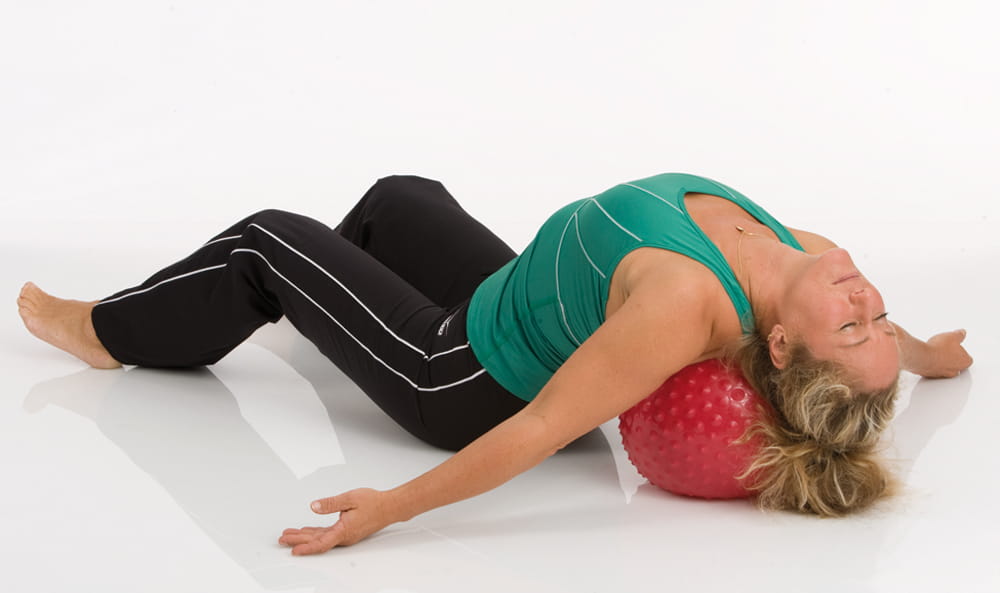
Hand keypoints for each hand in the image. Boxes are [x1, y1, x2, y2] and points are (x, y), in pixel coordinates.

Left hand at [278, 488, 394, 554]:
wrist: (389, 507)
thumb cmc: (373, 502)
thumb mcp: (350, 498)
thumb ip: (330, 503)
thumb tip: (314, 506)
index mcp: (344, 530)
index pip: (321, 543)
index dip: (305, 547)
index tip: (293, 549)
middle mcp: (343, 536)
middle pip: (317, 542)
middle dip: (298, 541)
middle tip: (283, 539)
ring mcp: (345, 535)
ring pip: (320, 538)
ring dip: (304, 537)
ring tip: (289, 535)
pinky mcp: (346, 531)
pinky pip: (327, 535)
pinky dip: (314, 534)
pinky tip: (306, 532)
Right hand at [916, 329, 972, 378]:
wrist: (922, 357)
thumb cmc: (939, 349)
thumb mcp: (952, 336)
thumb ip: (959, 335)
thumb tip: (962, 333)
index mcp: (965, 361)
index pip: (968, 358)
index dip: (962, 351)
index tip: (958, 346)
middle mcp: (956, 370)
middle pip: (957, 364)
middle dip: (953, 358)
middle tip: (947, 349)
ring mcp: (943, 374)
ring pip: (945, 368)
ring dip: (942, 361)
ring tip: (936, 351)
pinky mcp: (931, 375)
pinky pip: (933, 369)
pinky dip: (932, 364)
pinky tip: (928, 356)